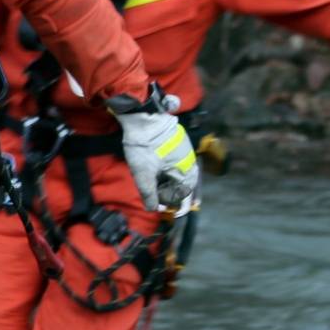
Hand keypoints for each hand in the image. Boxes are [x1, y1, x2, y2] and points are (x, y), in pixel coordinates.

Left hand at [108, 88, 199, 211]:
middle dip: (181, 194)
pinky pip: (178, 160)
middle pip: (188, 182)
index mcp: (185, 168)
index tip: (176, 214)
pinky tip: (165, 173)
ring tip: (168, 191)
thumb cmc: (143, 146)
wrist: (140, 115)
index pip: (186, 192)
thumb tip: (153, 208)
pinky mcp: (175, 139)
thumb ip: (149, 194)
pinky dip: (173, 170)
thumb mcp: (143, 174)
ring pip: (183, 170)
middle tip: (175, 205)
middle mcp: (189, 158)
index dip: (181, 205)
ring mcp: (183, 147)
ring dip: (177, 182)